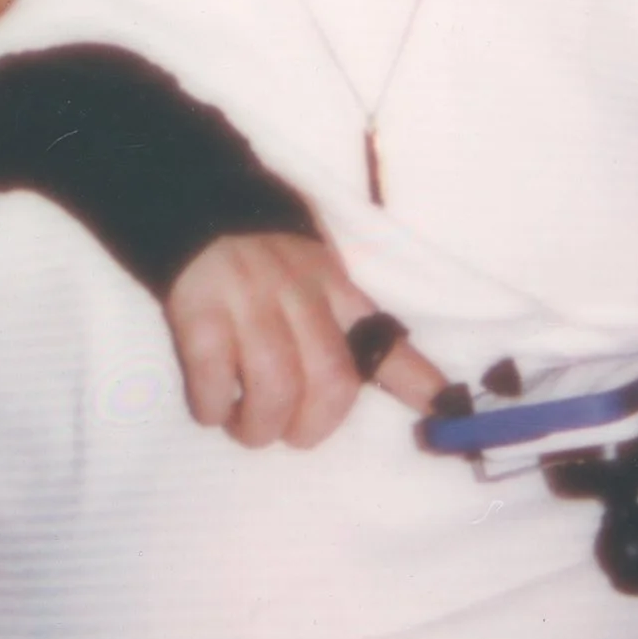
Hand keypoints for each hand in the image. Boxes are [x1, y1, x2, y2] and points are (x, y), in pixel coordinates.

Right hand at [164, 234, 449, 451]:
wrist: (195, 206)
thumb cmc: (265, 258)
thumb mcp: (323, 279)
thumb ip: (363, 335)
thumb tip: (433, 393)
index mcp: (336, 289)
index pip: (382, 339)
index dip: (416, 380)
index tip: (442, 410)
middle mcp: (298, 293)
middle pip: (329, 379)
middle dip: (312, 426)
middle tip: (289, 433)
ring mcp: (247, 301)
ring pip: (275, 386)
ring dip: (261, 426)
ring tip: (247, 426)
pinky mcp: (199, 312)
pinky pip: (214, 378)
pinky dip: (213, 407)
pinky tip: (213, 406)